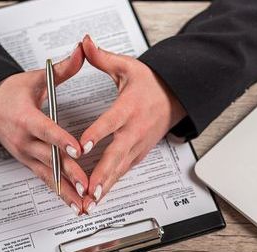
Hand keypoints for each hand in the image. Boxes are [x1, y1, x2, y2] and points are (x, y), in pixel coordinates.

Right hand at [0, 43, 87, 214]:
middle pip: (50, 158)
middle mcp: (24, 140)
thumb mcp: (35, 78)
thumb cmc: (11, 92)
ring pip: (48, 175)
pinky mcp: (28, 163)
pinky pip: (46, 180)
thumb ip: (62, 68)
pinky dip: (61, 193)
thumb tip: (82, 50)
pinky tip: (74, 204)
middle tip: (87, 185)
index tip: (77, 149)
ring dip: (66, 191)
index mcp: (25, 118)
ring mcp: (25, 155)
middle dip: (69, 173)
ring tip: (83, 203)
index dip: (61, 140)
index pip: (46, 130)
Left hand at [79, 35, 186, 213]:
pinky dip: (110, 185)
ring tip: (91, 202)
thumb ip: (102, 58)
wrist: (174, 97)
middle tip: (89, 188)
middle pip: (117, 154)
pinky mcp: (138, 154)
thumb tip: (85, 43)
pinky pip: (122, 172)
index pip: (111, 122)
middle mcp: (135, 130)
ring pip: (120, 169)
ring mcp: (138, 146)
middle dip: (102, 173)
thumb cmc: (149, 84)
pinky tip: (98, 198)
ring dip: (105, 186)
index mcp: (129, 108)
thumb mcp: (127, 66)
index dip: (97, 134)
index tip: (82, 145)